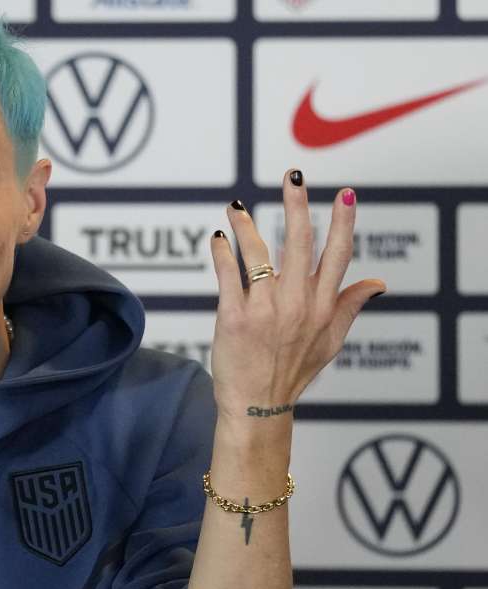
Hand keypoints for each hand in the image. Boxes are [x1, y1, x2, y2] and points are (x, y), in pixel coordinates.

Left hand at [209, 170, 385, 428]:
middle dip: (297, 204)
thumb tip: (378, 282)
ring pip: (258, 254)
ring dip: (246, 225)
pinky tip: (218, 237)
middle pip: (300, 243)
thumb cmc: (292, 372)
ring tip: (236, 205)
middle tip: (293, 176)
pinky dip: (222, 252)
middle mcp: (298, 304)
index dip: (343, 222)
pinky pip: (228, 275)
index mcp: (323, 307)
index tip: (345, 193)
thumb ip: (350, 307)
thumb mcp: (330, 342)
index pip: (338, 255)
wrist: (257, 405)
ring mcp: (265, 310)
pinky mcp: (234, 317)